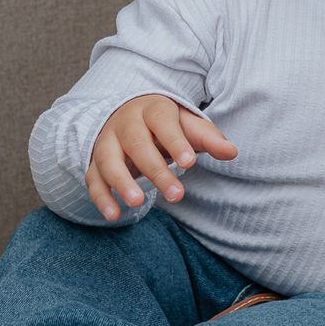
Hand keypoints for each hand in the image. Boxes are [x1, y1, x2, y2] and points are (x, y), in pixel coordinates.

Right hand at [86, 94, 237, 220]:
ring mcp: (107, 142)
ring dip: (121, 182)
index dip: (175, 141)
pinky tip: (114, 215)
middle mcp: (126, 123)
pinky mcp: (95, 161)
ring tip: (137, 203)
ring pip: (108, 160)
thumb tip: (231, 152)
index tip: (189, 163)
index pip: (162, 122)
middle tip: (176, 195)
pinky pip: (93, 178)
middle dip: (155, 171)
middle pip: (137, 144)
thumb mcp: (189, 126)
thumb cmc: (166, 125)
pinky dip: (101, 197)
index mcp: (152, 110)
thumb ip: (209, 139)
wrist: (130, 116)